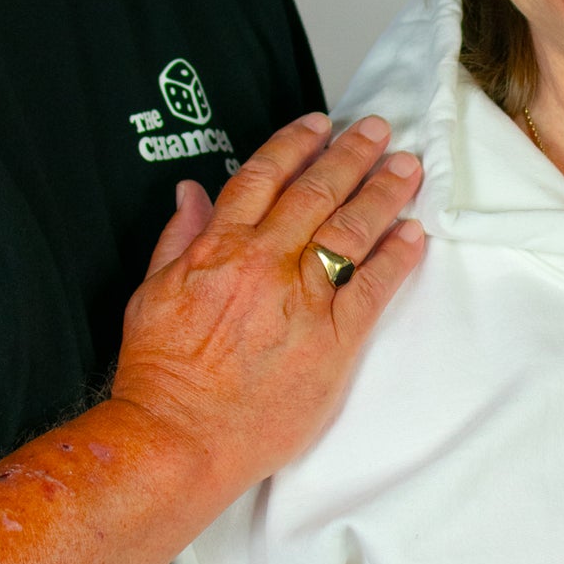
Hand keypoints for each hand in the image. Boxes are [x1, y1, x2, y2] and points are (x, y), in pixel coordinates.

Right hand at [111, 112, 424, 489]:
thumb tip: (191, 193)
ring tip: (406, 168)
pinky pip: (375, 285)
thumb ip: (179, 239)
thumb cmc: (161, 376)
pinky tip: (412, 233)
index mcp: (219, 247)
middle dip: (352, 154)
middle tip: (377, 130)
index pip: (264, 176)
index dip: (296, 144)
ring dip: (384, 191)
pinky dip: (397, 254)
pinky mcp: (334, 340)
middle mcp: (265, 263)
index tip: (319, 125)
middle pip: (318, 191)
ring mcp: (303, 299)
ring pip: (352, 228)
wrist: (179, 438)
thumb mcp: (151, 293)